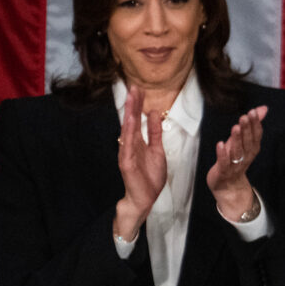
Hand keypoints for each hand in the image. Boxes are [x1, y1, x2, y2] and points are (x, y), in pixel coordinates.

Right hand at [114, 90, 166, 240]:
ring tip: (130, 99)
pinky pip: (127, 146)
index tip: (140, 88)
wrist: (144, 199)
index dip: (138, 104)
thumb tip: (154, 113)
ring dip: (129, 114)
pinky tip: (129, 123)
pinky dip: (128, 134)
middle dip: (132, 104)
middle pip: (131, 120)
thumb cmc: (149, 177)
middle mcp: (129, 144)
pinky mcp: (126, 163)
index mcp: (137, 141)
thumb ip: (155, 133)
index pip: (137, 119)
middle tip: (133, 86)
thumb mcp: (157, 150)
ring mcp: (126, 153)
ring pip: (127, 130)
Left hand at [207, 105, 267, 221]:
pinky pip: (224, 163)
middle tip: (244, 117)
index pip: (255, 136)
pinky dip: (222, 154)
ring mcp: (234, 165)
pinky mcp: (223, 171)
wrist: (228, 187)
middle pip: (247, 143)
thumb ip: (253, 125)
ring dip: (236, 140)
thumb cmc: (234, 160)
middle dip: (247, 130)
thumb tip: (263, 108)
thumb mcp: (244, 142)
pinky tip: (220, 144)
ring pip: (237, 152)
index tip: (253, 112)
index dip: (255, 125)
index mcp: (251, 150)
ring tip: (235, 128)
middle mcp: (245, 157)